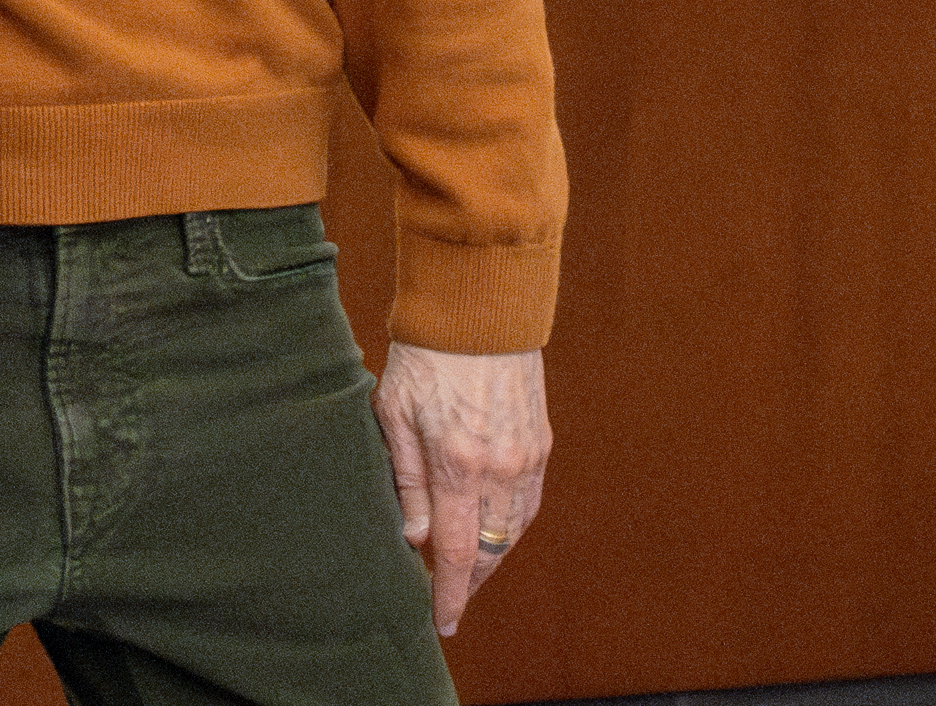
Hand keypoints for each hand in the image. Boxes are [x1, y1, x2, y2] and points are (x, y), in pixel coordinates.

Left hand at [375, 343, 548, 637]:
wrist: (479, 311)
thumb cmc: (424, 356)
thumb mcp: (394, 414)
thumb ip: (407, 480)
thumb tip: (416, 538)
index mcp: (458, 465)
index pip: (456, 553)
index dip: (449, 594)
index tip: (441, 623)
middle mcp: (500, 470)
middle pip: (489, 550)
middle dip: (469, 580)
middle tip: (448, 595)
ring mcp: (526, 458)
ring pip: (512, 532)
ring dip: (491, 554)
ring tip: (466, 565)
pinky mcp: (540, 443)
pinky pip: (529, 503)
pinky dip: (510, 525)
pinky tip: (492, 528)